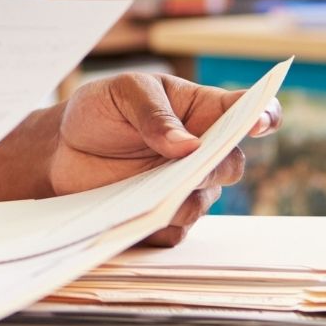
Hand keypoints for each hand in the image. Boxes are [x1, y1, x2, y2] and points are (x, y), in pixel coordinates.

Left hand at [50, 73, 280, 246]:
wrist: (62, 148)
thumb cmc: (101, 111)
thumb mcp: (122, 94)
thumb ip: (154, 114)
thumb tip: (188, 145)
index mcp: (201, 111)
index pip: (247, 112)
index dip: (263, 117)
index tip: (259, 122)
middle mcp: (203, 153)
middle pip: (231, 164)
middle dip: (216, 164)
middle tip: (193, 162)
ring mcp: (186, 188)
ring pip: (202, 201)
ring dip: (182, 198)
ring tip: (153, 193)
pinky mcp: (164, 219)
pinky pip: (172, 231)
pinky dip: (156, 225)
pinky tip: (136, 217)